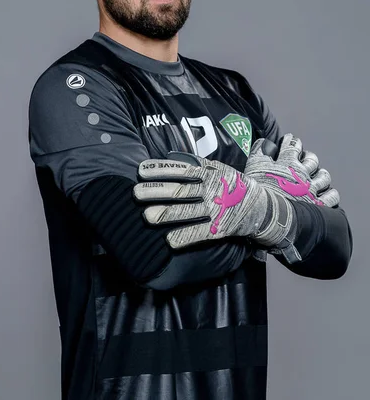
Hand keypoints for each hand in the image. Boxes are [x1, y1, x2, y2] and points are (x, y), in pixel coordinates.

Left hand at [133, 151, 300, 262]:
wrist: (263, 205)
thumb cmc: (232, 185)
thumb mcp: (218, 169)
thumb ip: (196, 165)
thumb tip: (169, 159)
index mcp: (210, 172)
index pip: (181, 169)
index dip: (160, 170)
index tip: (141, 170)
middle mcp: (213, 189)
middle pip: (180, 190)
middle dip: (156, 192)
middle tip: (135, 193)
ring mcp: (218, 209)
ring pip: (188, 212)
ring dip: (166, 214)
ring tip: (146, 217)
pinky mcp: (222, 227)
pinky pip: (201, 233)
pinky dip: (185, 237)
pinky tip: (169, 241)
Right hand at [244, 134, 339, 262]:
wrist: (267, 214)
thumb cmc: (258, 190)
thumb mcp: (253, 166)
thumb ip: (259, 151)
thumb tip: (264, 142)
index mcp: (287, 162)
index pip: (292, 146)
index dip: (291, 142)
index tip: (290, 140)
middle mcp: (302, 173)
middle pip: (311, 160)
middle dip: (308, 157)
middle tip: (304, 158)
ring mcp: (311, 189)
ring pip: (323, 177)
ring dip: (321, 175)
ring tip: (318, 176)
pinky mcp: (318, 205)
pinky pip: (331, 196)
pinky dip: (330, 194)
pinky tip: (328, 193)